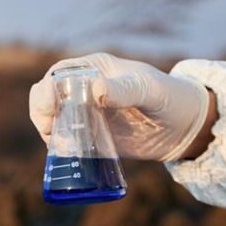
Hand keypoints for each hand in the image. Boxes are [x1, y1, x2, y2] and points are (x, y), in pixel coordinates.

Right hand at [29, 53, 210, 161]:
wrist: (184, 127)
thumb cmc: (170, 96)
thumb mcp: (150, 90)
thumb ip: (126, 89)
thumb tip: (97, 91)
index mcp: (95, 69)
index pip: (60, 73)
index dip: (48, 88)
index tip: (50, 106)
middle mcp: (85, 90)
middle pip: (47, 95)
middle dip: (41, 109)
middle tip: (49, 128)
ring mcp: (86, 114)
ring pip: (51, 118)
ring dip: (47, 130)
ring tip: (58, 143)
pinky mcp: (91, 138)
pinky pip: (66, 142)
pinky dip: (59, 148)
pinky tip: (66, 155)